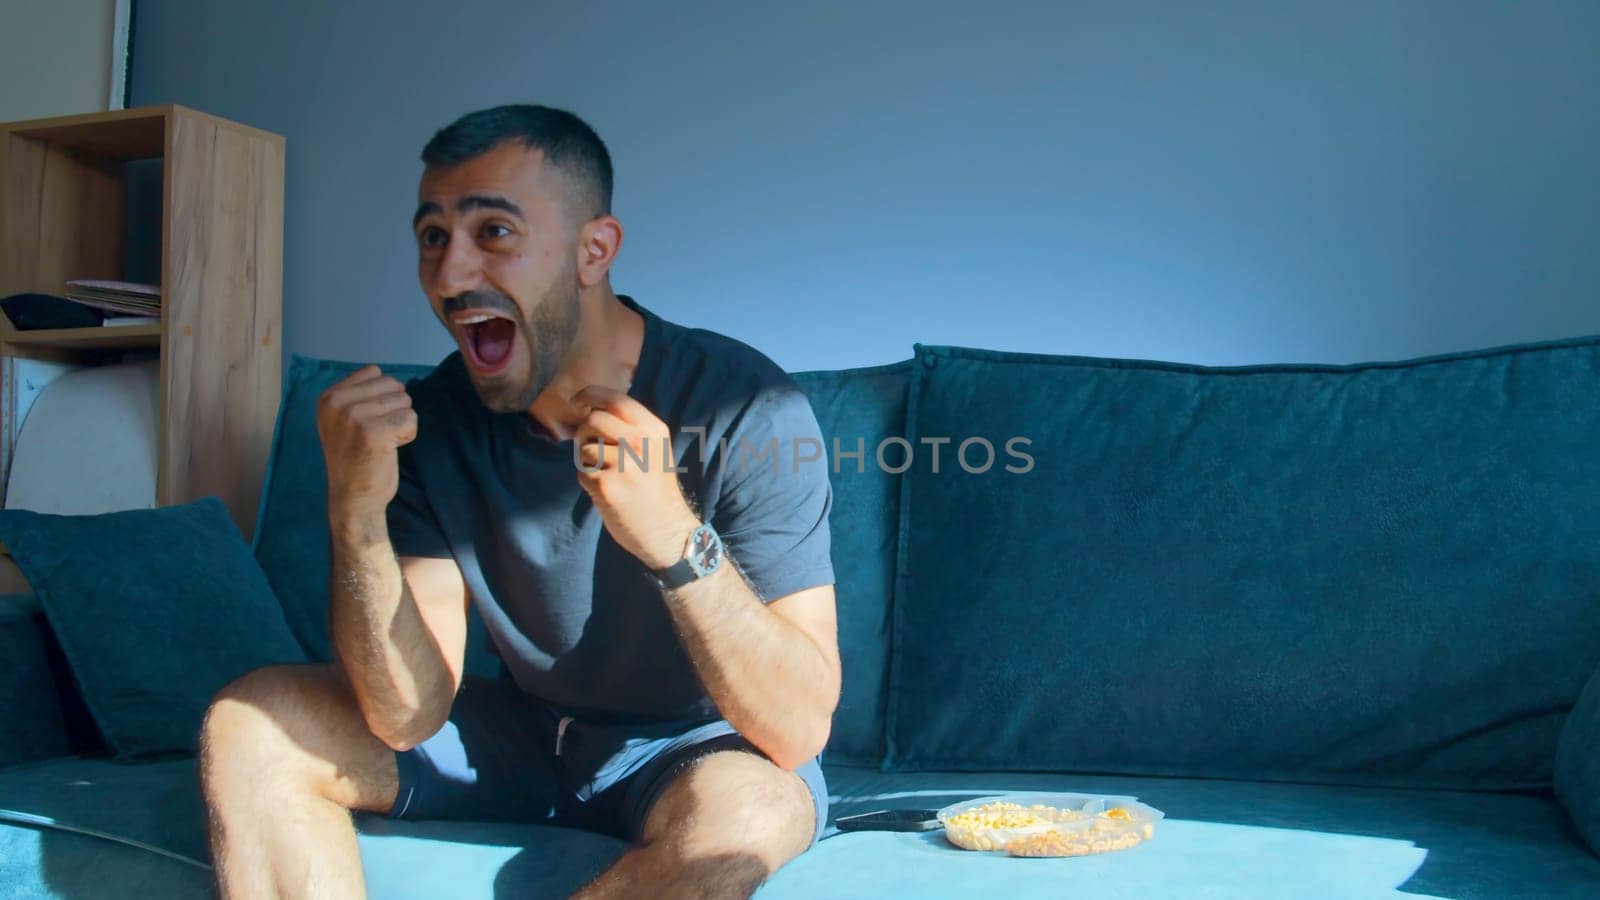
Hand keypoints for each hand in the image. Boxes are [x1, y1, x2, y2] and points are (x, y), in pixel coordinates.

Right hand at [316, 365, 417, 518]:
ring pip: (404, 401)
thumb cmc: (355, 457)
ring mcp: (353, 417)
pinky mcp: (373, 433)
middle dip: (394, 408)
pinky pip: (411, 419)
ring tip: (382, 442)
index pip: (374, 371)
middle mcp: (336, 404)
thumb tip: (391, 378)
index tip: (366, 421)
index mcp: (328, 397)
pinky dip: (408, 434)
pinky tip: (390, 449)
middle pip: (392, 384)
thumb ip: (359, 395)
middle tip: (376, 435)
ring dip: (401, 423)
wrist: (352, 498)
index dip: (381, 396)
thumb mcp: (343, 420)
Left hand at [571, 385, 698, 569]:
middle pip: (593, 420)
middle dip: (584, 434)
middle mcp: (640, 442)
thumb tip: (590, 409)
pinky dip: (588, 483)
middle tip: (592, 450)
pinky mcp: (607, 486)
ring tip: (607, 476)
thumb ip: (630, 428)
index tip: (578, 401)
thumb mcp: (654, 450)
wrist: (668, 531)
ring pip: (584, 448)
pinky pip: (582, 473)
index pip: (616, 399)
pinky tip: (607, 493)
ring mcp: (624, 464)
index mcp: (654, 430)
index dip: (590, 395)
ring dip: (587, 462)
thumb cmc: (655, 489)